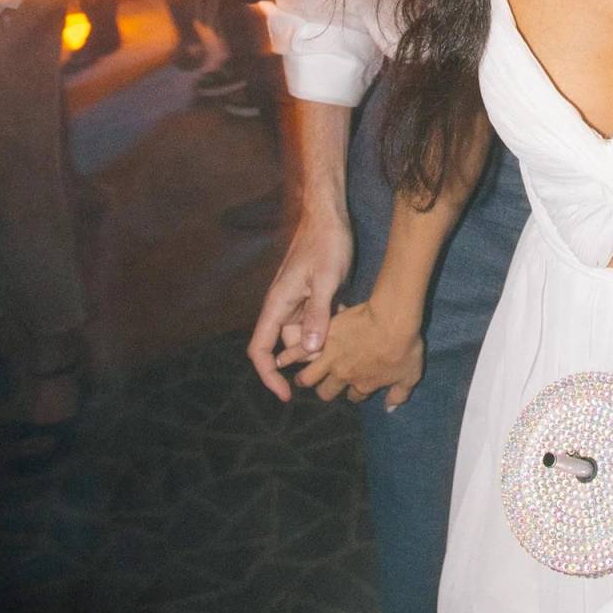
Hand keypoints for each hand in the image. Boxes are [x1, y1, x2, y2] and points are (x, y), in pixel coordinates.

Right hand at [247, 206, 354, 402]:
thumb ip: (318, 315)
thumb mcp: (326, 280)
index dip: (268, 376)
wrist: (330, 216)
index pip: (260, 351)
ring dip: (323, 345)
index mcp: (277, 305)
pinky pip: (317, 322)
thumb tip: (310, 350)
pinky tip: (352, 331)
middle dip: (307, 362)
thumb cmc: (326, 244)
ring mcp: (297, 302)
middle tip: (336, 368)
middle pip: (287, 348)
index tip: (286, 395)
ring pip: (306, 336)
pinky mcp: (311, 297)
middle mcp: (282, 307)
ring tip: (348, 351)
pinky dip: (330, 330)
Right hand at [282, 299, 423, 408]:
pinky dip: (288, 356)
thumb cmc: (405, 345)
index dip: (356, 391)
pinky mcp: (323, 339)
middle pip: (327, 391)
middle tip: (327, 384)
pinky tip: (279, 359)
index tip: (358, 385)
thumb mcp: (411, 374)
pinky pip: (300, 352)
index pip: (354, 396)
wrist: (392, 319)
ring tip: (301, 378)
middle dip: (327, 390)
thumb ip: (399, 394)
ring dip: (305, 379)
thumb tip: (391, 409)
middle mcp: (343, 375)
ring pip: (308, 377)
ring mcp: (330, 358)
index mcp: (363, 384)